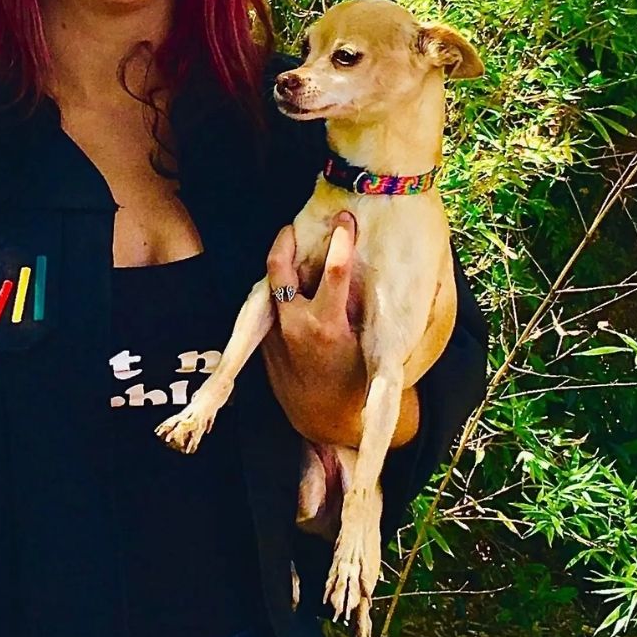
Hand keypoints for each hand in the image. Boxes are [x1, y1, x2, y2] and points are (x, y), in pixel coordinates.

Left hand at [259, 212, 419, 449]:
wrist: (323, 418)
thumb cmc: (356, 381)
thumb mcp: (368, 345)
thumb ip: (363, 309)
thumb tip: (371, 271)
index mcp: (327, 326)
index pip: (334, 273)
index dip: (341, 241)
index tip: (345, 219)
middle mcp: (295, 324)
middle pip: (279, 266)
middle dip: (286, 238)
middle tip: (297, 223)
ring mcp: (276, 330)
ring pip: (271, 280)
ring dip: (282, 260)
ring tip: (294, 242)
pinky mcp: (265, 337)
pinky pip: (272, 300)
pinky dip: (282, 285)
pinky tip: (294, 280)